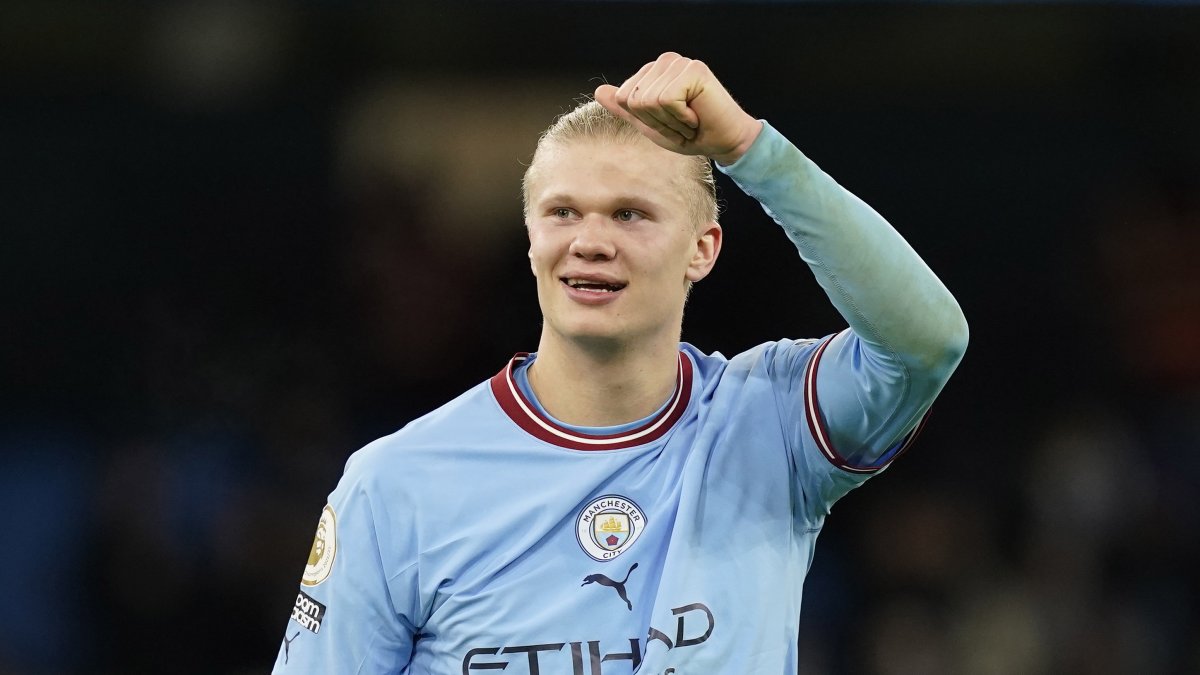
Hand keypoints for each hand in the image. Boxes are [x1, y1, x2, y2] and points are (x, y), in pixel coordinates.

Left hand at [595, 52, 761, 164]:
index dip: (645, 120)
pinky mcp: (693, 70)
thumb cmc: (691, 134)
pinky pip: (666, 100)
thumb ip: (625, 108)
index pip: (624, 98)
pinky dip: (681, 118)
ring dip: (670, 122)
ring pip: (649, 101)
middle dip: (657, 122)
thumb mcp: (650, 124)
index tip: (669, 122)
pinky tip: (696, 115)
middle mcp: (665, 62)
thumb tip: (599, 91)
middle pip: (634, 99)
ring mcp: (679, 63)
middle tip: (681, 122)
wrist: (723, 142)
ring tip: (689, 120)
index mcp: (653, 71)